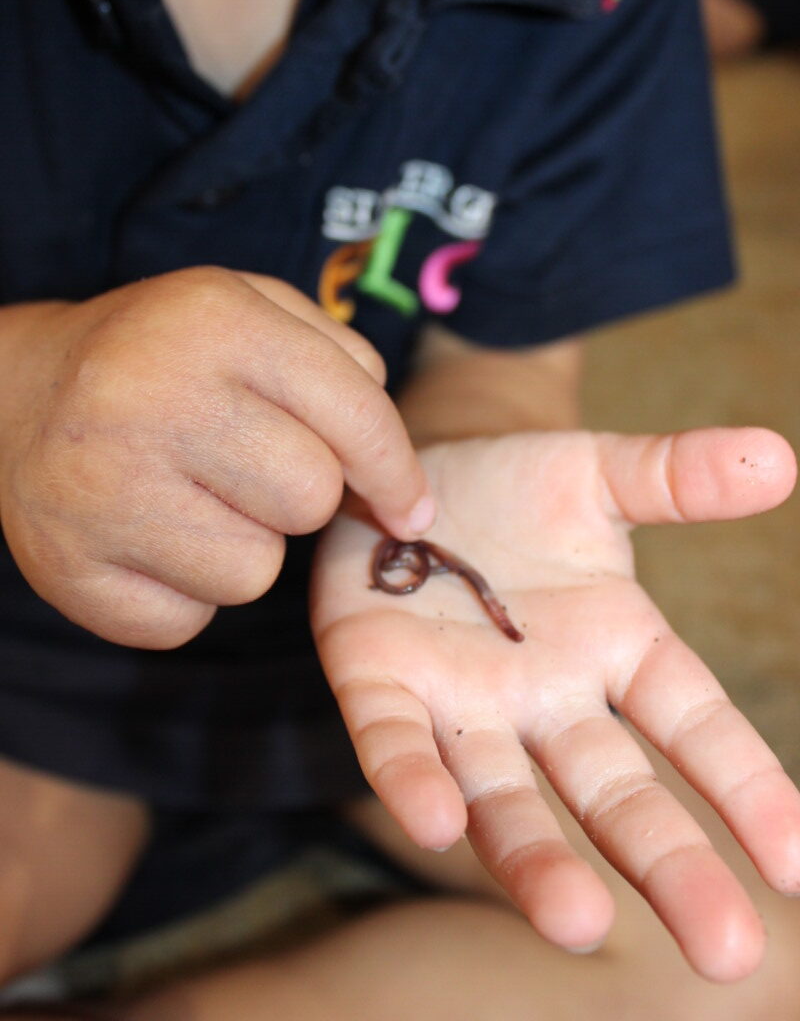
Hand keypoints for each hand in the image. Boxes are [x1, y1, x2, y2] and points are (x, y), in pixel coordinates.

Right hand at [0, 267, 431, 645]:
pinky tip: (146, 537)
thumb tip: (399, 478)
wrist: (15, 394)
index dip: (396, 472)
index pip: (357, 415)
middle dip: (300, 495)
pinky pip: (188, 620)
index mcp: (215, 321)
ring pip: (254, 572)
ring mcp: (101, 488)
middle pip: (310, 498)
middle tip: (247, 468)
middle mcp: (152, 398)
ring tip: (188, 497)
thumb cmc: (161, 356)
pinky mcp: (68, 568)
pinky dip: (183, 592)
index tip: (408, 507)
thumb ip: (340, 361)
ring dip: (241, 546)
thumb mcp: (248, 310)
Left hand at [311, 427, 799, 981]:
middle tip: (727, 950)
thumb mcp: (598, 472)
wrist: (409, 473)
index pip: (692, 723)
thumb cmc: (513, 486)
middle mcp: (544, 695)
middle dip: (667, 863)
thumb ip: (676, 476)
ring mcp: (460, 698)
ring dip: (538, 859)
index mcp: (613, 646)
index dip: (744, 787)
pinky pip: (395, 742)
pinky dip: (413, 782)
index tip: (796, 865)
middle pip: (613, 789)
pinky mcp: (377, 681)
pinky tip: (437, 822)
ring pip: (505, 796)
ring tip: (576, 922)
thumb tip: (775, 458)